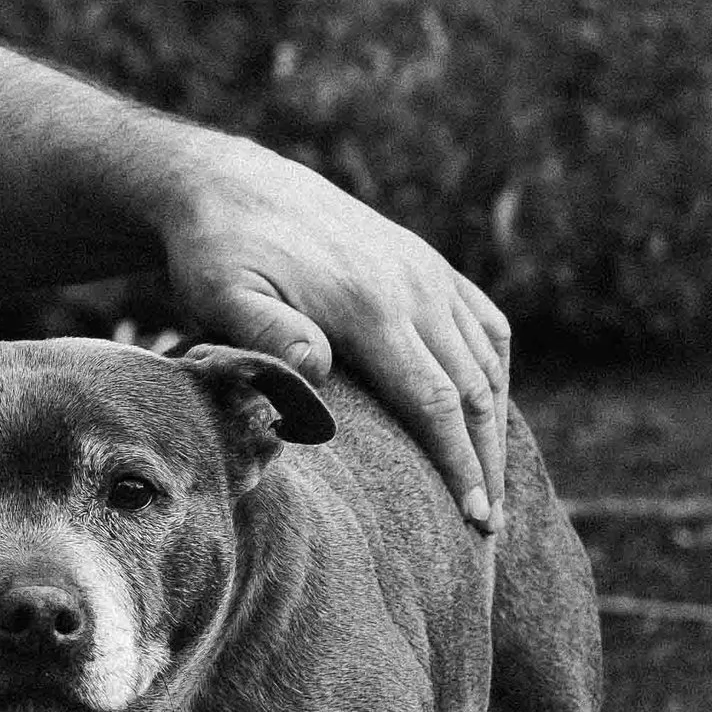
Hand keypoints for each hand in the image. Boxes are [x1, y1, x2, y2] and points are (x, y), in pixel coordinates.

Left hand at [147, 123, 510, 525]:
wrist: (230, 185)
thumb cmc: (217, 252)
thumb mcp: (221, 292)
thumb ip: (266, 332)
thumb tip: (318, 366)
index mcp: (370, 305)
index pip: (435, 401)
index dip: (459, 464)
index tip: (474, 519)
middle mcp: (414, 285)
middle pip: (474, 389)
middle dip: (486, 461)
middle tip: (489, 527)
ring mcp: (425, 270)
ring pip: (486, 358)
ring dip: (495, 423)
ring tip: (490, 483)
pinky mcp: (424, 261)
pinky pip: (483, 321)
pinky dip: (493, 369)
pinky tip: (488, 408)